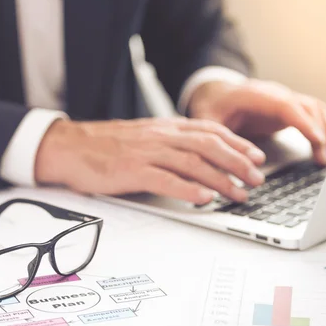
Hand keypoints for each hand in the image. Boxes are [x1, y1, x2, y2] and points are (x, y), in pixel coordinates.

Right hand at [35, 118, 266, 204]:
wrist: (69, 146)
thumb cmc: (103, 144)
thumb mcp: (141, 136)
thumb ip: (167, 142)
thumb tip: (195, 156)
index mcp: (163, 127)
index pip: (209, 130)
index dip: (237, 143)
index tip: (256, 155)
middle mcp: (159, 136)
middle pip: (208, 145)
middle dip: (237, 162)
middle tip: (256, 179)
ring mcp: (146, 152)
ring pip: (192, 162)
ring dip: (220, 179)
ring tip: (238, 193)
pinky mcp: (131, 170)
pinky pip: (165, 179)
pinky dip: (188, 189)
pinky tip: (204, 198)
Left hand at [188, 79, 325, 164]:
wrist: (216, 95)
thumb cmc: (213, 106)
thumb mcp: (206, 118)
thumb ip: (213, 135)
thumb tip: (224, 159)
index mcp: (255, 95)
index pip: (286, 105)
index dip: (303, 122)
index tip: (316, 139)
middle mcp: (275, 94)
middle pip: (306, 107)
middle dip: (320, 131)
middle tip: (324, 158)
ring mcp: (285, 100)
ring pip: (314, 110)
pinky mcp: (289, 110)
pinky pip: (314, 116)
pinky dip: (324, 131)